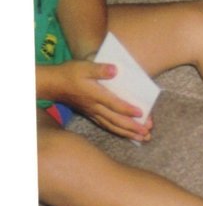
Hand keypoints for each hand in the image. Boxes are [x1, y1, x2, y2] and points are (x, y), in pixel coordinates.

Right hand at [39, 60, 153, 141]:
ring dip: (128, 133)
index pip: (114, 104)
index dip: (128, 109)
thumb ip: (99, 69)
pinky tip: (128, 135)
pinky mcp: (91, 114)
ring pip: (112, 126)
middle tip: (147, 133)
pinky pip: (106, 125)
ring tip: (142, 138)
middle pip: (116, 120)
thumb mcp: (84, 66)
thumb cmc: (70, 73)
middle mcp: (95, 107)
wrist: (53, 84)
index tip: (142, 113)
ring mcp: (93, 112)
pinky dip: (118, 131)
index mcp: (95, 95)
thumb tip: (115, 70)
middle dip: (132, 127)